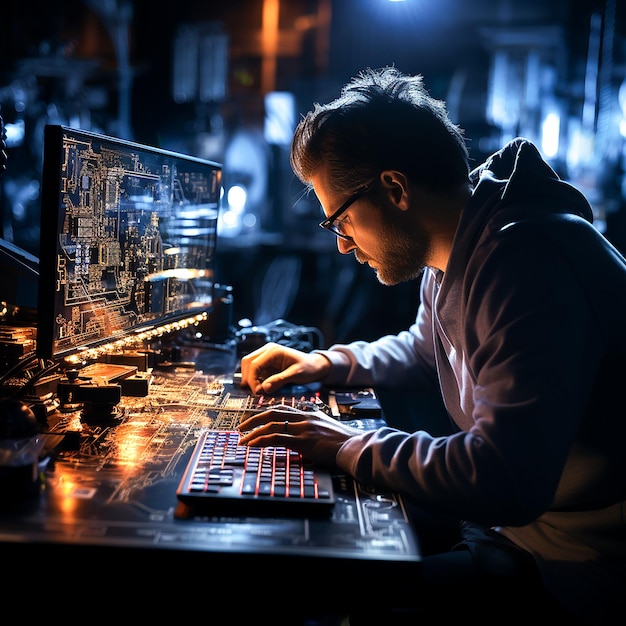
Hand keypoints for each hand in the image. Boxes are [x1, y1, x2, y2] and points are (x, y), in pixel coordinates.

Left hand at [238, 405, 360, 467]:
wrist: (354, 446)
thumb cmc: (343, 442)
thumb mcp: (326, 429)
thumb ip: (312, 429)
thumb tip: (301, 436)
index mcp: (309, 414)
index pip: (282, 408)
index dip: (265, 413)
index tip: (254, 419)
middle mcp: (304, 417)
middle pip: (272, 412)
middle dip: (253, 419)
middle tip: (241, 428)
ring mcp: (303, 428)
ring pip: (271, 424)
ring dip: (253, 432)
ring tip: (243, 440)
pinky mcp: (302, 441)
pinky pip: (276, 438)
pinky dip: (261, 440)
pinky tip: (253, 445)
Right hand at [240, 342, 330, 393]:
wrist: (315, 366)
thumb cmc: (308, 367)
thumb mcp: (296, 374)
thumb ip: (280, 380)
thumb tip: (264, 388)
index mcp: (274, 351)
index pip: (254, 364)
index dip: (252, 379)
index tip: (257, 391)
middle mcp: (267, 351)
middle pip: (247, 362)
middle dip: (248, 378)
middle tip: (256, 392)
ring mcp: (266, 357)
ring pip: (249, 366)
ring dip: (250, 379)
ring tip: (259, 391)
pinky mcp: (267, 365)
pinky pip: (255, 371)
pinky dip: (255, 380)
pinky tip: (262, 388)